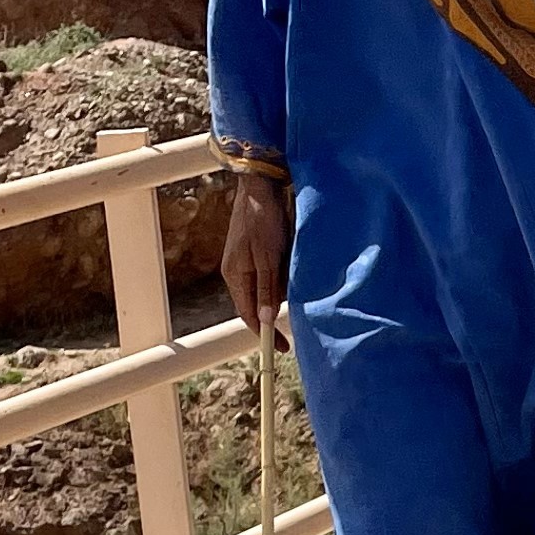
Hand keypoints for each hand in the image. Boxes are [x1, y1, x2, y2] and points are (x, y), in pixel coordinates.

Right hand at [223, 170, 291, 333]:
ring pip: (267, 288)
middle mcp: (238, 272)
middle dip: (276, 312)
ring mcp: (247, 262)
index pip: (249, 315)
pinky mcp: (257, 251)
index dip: (265, 334)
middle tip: (298, 322)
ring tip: (299, 291)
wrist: (261, 185)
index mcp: (235, 276)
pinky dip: (284, 277)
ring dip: (282, 292)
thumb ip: (267, 288)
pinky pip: (271, 274)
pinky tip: (294, 271)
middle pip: (257, 304)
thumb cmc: (263, 219)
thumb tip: (265, 321)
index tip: (282, 348)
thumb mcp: (268, 256)